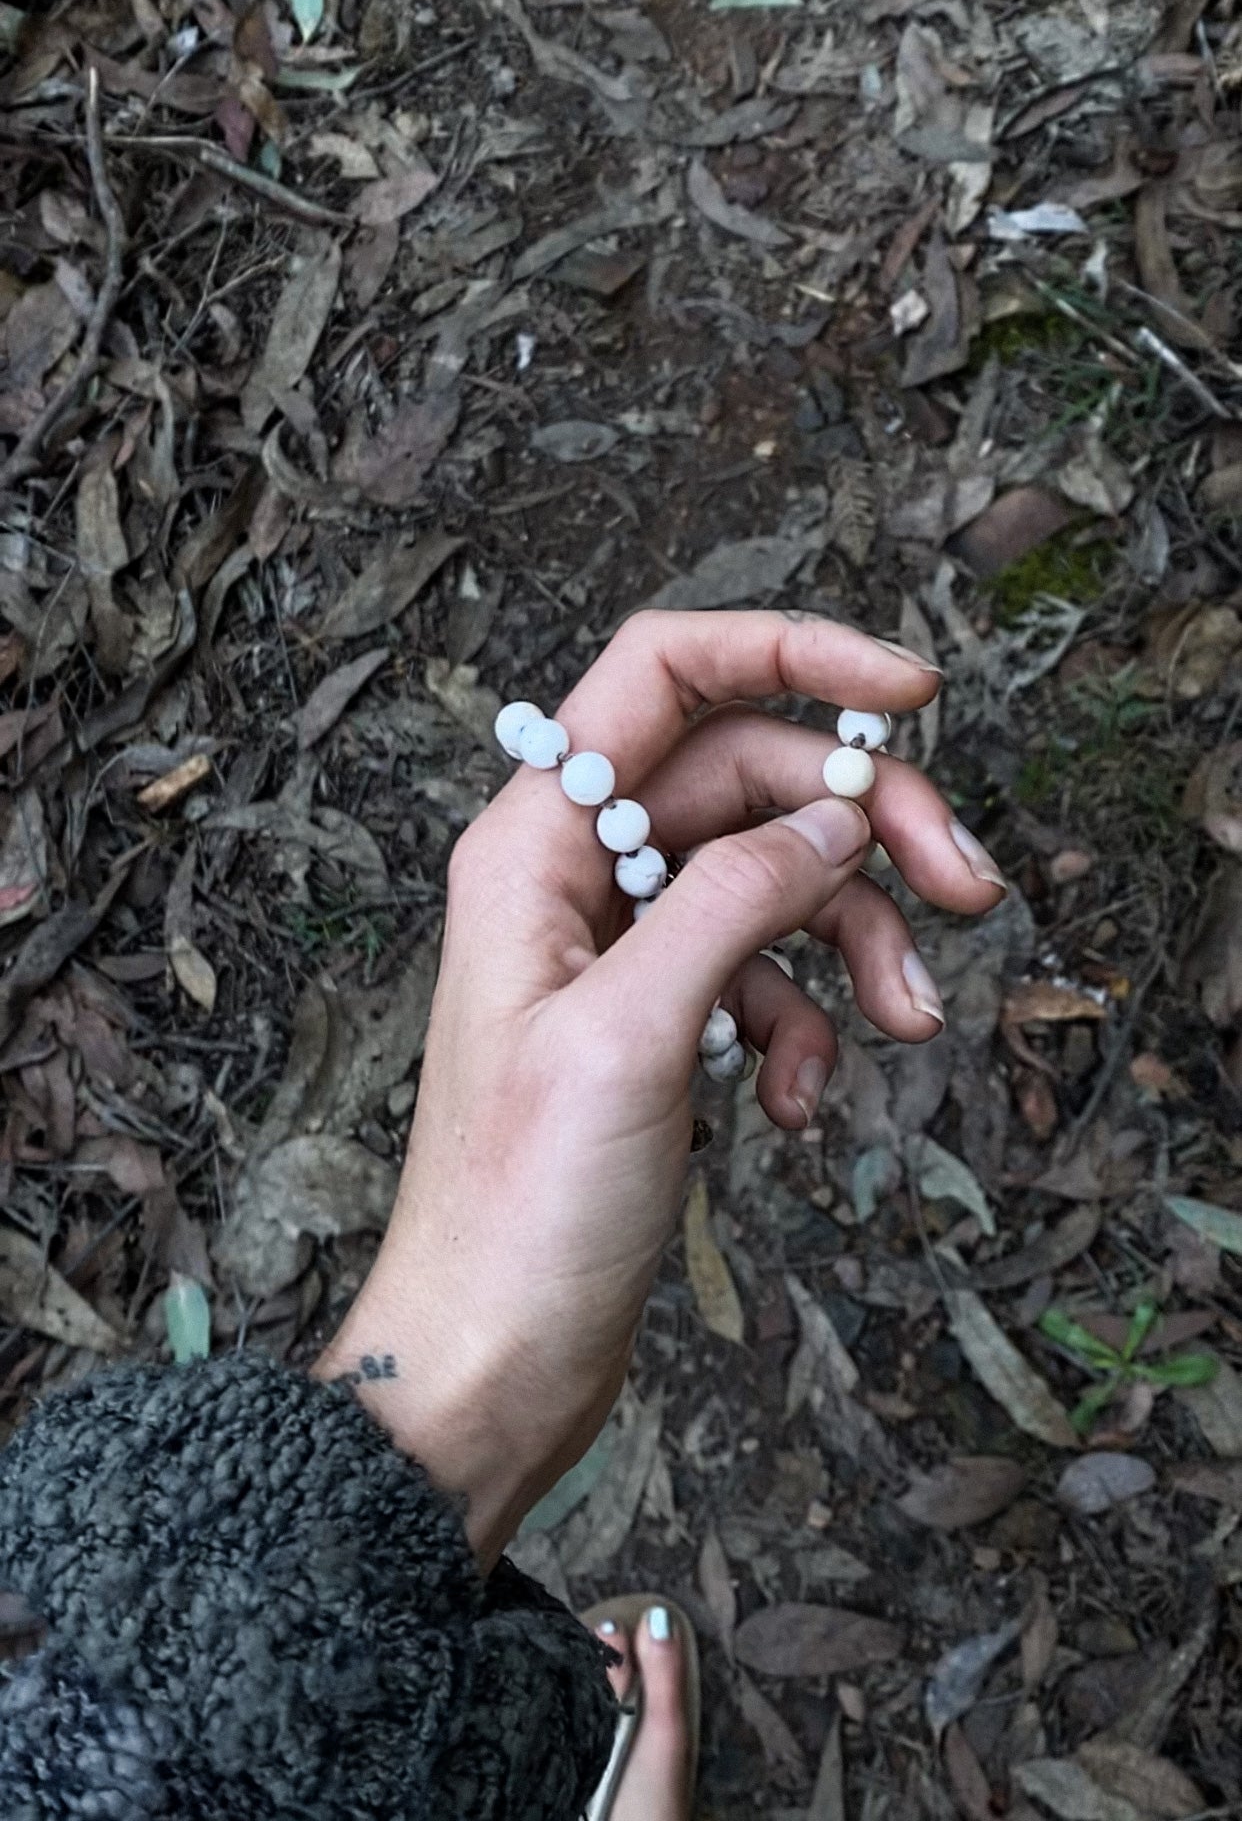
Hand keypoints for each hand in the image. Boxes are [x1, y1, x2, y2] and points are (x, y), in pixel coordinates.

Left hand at [314, 611, 1004, 1564]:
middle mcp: (574, 872)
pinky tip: (799, 1101)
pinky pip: (767, 971)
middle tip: (964, 886)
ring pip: (774, 877)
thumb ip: (735, 901)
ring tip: (911, 1018)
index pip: (665, 674)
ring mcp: (622, 947)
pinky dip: (807, 1022)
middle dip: (865, 824)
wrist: (491, 1360)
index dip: (789, 654)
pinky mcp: (661, 1019)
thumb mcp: (632, 1036)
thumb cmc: (517, 1211)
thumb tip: (835, 816)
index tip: (908, 690)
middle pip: (749, 778)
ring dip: (857, 936)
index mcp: (535, 841)